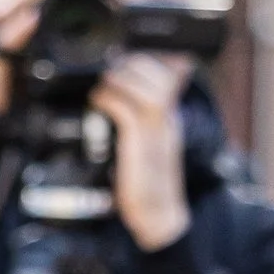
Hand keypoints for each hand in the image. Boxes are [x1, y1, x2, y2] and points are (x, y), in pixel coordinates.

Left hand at [97, 55, 189, 251]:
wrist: (159, 217)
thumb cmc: (148, 185)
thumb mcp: (147, 147)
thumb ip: (138, 124)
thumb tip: (120, 106)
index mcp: (171, 119)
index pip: (174, 74)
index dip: (154, 58)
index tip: (128, 56)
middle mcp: (168, 122)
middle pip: (162, 76)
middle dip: (135, 63)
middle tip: (113, 67)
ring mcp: (156, 134)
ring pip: (147, 91)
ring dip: (122, 79)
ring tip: (104, 83)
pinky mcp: (140, 147)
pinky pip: (127, 113)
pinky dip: (110, 100)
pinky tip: (99, 100)